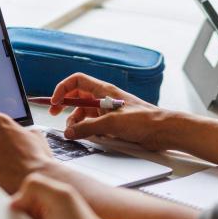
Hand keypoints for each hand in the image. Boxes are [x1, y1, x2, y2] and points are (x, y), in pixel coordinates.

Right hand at [49, 73, 173, 149]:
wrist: (163, 130)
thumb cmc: (143, 120)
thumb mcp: (110, 123)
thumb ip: (87, 128)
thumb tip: (69, 132)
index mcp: (103, 90)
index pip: (76, 81)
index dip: (63, 89)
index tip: (54, 102)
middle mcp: (104, 98)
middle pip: (78, 97)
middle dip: (65, 106)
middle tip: (55, 115)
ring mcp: (109, 110)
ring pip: (85, 113)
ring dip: (77, 122)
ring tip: (75, 132)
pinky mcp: (114, 123)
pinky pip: (94, 124)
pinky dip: (88, 130)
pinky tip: (91, 137)